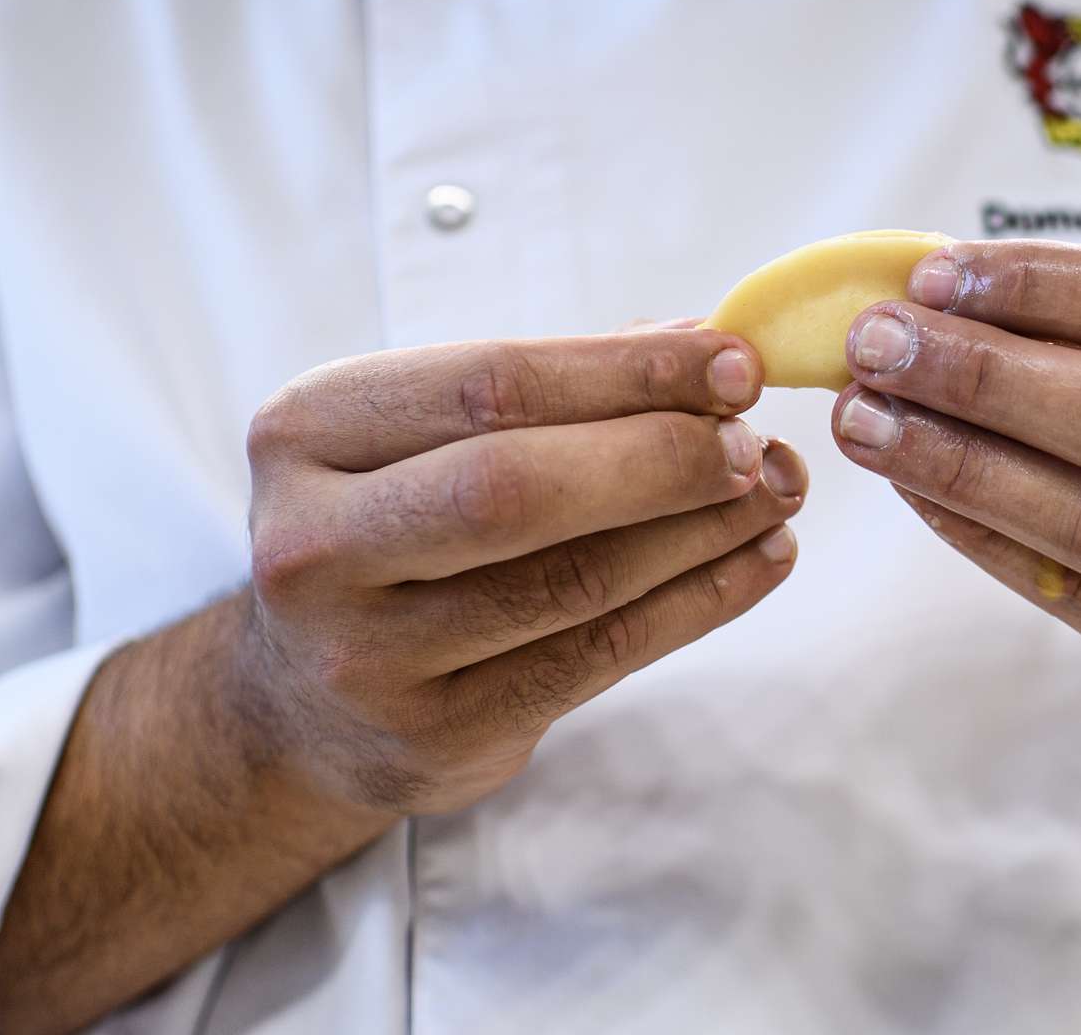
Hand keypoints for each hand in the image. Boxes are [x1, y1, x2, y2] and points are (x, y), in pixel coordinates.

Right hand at [241, 331, 807, 814]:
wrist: (302, 702)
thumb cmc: (391, 530)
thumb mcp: (426, 438)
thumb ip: (552, 389)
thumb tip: (702, 343)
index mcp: (305, 434)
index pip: (489, 385)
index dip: (628, 371)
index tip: (734, 361)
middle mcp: (314, 546)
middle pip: (515, 487)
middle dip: (661, 456)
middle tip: (753, 442)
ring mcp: (368, 657)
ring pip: (573, 581)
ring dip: (701, 531)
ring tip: (777, 492)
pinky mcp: (437, 737)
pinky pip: (600, 656)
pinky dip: (699, 601)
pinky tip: (758, 561)